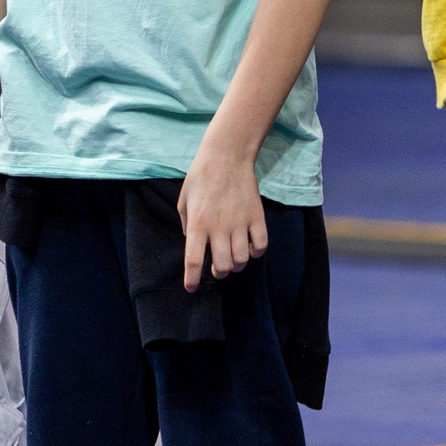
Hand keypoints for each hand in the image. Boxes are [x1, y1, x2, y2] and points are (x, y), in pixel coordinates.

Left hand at [177, 141, 265, 291]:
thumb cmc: (200, 177)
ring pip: (242, 260)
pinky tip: (250, 246)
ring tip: (233, 257)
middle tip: (218, 267)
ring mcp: (240, 223)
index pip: (194, 261)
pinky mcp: (257, 217)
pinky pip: (261, 246)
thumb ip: (186, 226)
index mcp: (197, 223)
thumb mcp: (183, 201)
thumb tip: (194, 246)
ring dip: (237, 264)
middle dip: (219, 273)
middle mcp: (219, 227)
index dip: (192, 280)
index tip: (191, 289)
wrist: (227, 156)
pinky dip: (256, 252)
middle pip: (222, 267)